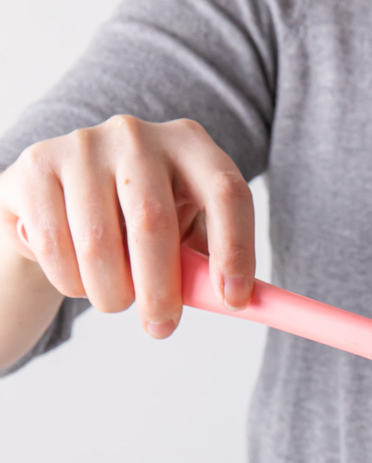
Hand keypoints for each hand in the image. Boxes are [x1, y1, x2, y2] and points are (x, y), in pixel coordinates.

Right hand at [0, 115, 253, 342]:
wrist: (62, 205)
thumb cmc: (138, 229)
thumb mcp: (183, 242)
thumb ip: (210, 270)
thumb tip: (243, 305)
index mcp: (190, 147)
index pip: (227, 192)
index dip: (235, 249)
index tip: (233, 300)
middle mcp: (138, 136)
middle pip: (153, 222)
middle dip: (159, 290)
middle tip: (160, 327)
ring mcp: (83, 144)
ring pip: (99, 243)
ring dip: (110, 293)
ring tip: (114, 298)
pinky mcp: (37, 164)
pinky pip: (55, 245)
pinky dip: (70, 282)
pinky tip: (78, 279)